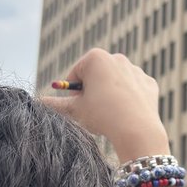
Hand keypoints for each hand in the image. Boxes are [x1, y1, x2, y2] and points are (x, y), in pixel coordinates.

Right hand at [44, 49, 167, 162]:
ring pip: (116, 82)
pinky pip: (133, 90)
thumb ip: (55, 104)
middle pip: (97, 75)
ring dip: (110, 94)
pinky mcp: (149, 83)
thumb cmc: (101, 115)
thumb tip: (37, 102)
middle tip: (91, 110)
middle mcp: (117, 58)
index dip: (73, 91)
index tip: (76, 105)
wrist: (136, 129)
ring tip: (109, 114)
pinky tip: (126, 113)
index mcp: (95, 58)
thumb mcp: (75, 109)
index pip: (76, 73)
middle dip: (92, 90)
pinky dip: (129, 99)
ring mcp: (136, 70)